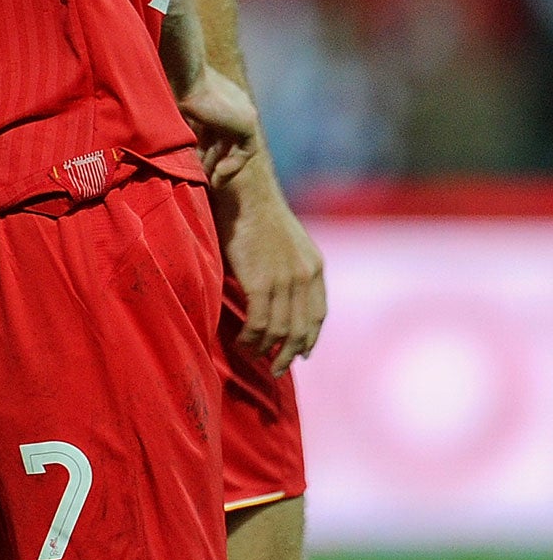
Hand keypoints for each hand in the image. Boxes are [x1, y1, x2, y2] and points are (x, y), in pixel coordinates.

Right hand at [176, 64, 262, 188]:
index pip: (216, 128)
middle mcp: (235, 104)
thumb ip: (181, 122)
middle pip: (226, 140)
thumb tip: (161, 140)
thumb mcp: (177, 109)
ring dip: (220, 166)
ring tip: (207, 182)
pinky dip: (232, 165)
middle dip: (212, 160)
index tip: (193, 160)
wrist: (184, 77)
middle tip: (199, 176)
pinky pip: (246, 151)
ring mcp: (244, 113)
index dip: (205, 147)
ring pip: (235, 148)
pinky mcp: (247, 123)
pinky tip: (216, 176)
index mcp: (220, 97)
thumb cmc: (172, 87)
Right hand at [216, 182, 327, 374]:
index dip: (309, 338)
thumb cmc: (256, 210)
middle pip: (300, 329)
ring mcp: (285, 281)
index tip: (300, 353)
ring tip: (251, 355)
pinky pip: (259, 323)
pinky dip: (251, 338)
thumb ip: (287, 266)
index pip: (317, 314)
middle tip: (276, 369)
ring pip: (279, 331)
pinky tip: (242, 342)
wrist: (247, 190)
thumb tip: (276, 290)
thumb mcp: (284, 240)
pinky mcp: (262, 282)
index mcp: (314, 267)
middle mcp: (305, 277)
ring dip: (265, 349)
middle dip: (288, 354)